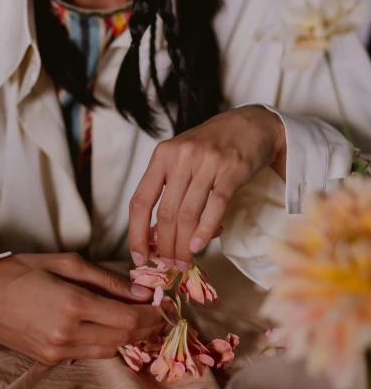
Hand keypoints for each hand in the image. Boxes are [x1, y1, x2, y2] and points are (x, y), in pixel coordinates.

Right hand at [0, 253, 164, 364]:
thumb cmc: (17, 270)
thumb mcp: (64, 262)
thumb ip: (106, 279)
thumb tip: (139, 291)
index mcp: (73, 304)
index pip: (128, 319)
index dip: (152, 314)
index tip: (166, 303)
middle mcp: (68, 334)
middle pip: (123, 339)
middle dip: (146, 327)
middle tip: (159, 312)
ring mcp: (57, 351)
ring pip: (109, 351)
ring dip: (129, 337)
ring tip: (139, 319)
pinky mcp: (48, 360)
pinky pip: (89, 353)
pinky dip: (106, 342)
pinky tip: (110, 326)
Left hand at [129, 105, 285, 269]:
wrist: (251, 124)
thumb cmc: (212, 147)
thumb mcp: (182, 159)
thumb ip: (169, 190)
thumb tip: (156, 236)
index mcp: (162, 155)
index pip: (141, 200)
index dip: (136, 233)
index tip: (138, 256)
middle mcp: (181, 156)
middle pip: (166, 213)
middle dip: (166, 246)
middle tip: (170, 265)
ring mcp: (207, 161)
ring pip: (188, 214)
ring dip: (185, 245)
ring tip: (185, 261)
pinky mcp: (232, 169)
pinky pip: (215, 206)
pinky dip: (206, 230)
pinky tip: (200, 246)